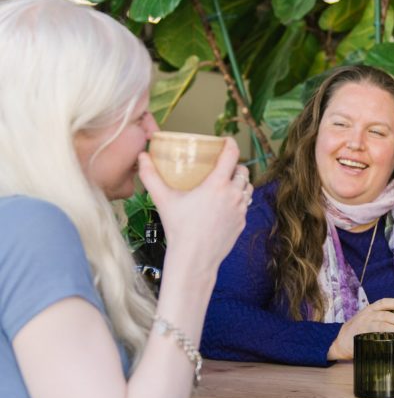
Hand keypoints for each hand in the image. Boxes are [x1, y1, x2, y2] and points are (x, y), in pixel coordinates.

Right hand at [137, 138, 248, 269]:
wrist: (194, 258)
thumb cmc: (179, 228)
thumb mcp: (163, 200)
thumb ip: (150, 176)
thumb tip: (141, 156)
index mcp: (218, 185)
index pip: (232, 155)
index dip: (231, 143)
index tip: (226, 140)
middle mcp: (234, 194)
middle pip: (243, 171)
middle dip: (235, 165)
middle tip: (222, 166)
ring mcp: (241, 209)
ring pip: (247, 188)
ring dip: (240, 183)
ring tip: (226, 183)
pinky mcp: (243, 222)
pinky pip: (245, 205)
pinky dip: (238, 200)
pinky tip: (225, 204)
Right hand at [328, 298, 393, 360]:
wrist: (340, 341)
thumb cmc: (359, 330)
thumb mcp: (368, 319)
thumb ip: (382, 319)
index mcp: (370, 309)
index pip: (384, 302)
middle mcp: (366, 316)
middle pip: (385, 315)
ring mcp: (363, 327)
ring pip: (381, 325)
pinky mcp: (360, 338)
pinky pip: (374, 337)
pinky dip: (385, 339)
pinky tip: (393, 342)